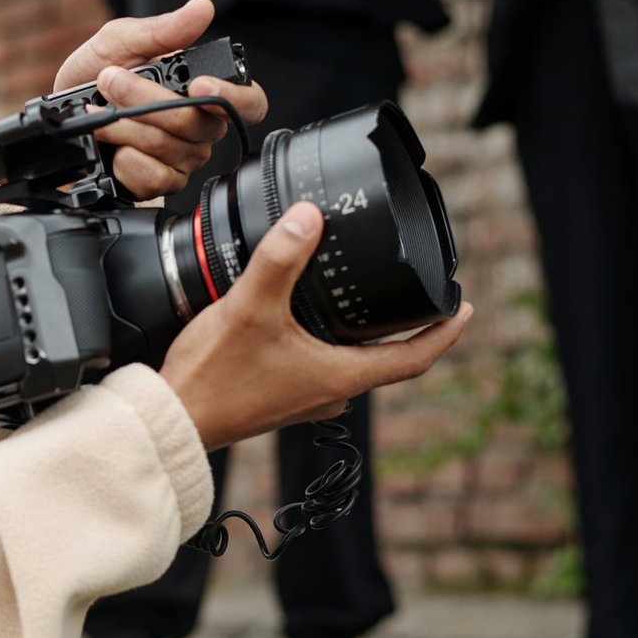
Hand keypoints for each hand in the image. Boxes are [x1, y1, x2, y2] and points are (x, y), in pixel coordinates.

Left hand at [54, 0, 267, 199]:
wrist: (62, 110)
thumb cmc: (95, 72)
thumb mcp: (121, 40)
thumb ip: (163, 30)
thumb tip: (202, 8)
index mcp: (205, 89)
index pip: (250, 102)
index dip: (233, 97)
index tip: (197, 84)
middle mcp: (202, 127)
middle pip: (195, 124)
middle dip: (144, 100)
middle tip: (109, 81)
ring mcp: (183, 158)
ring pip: (168, 148)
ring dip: (123, 126)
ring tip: (98, 108)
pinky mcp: (161, 183)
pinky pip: (154, 177)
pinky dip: (125, 159)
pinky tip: (111, 146)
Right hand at [159, 202, 471, 449]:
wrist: (171, 419)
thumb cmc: (213, 377)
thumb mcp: (250, 307)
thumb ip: (280, 258)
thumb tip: (310, 218)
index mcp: (338, 376)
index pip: (412, 358)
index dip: (444, 333)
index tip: (465, 309)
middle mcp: (328, 392)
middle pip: (384, 359)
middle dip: (403, 328)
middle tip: (419, 295)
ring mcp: (303, 398)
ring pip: (349, 362)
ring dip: (362, 335)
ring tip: (365, 299)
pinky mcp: (277, 397)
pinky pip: (317, 366)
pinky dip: (325, 341)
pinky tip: (302, 319)